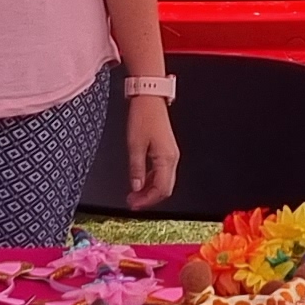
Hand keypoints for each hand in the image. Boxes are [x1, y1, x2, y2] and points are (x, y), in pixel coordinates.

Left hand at [123, 94, 180, 211]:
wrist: (150, 99)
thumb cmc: (143, 117)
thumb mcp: (135, 145)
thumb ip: (136, 169)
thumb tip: (136, 187)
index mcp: (166, 159)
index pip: (161, 189)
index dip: (148, 200)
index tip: (134, 204)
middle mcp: (172, 159)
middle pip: (164, 188)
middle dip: (148, 198)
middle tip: (132, 202)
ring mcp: (170, 155)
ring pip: (163, 181)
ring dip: (149, 190)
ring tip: (133, 194)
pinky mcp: (166, 151)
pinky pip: (161, 172)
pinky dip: (151, 180)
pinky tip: (140, 182)